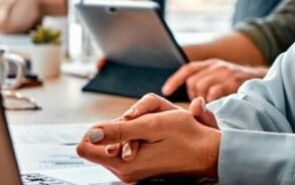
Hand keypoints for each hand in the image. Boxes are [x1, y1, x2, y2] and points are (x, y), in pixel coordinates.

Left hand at [77, 95, 220, 182]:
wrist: (210, 153)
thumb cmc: (186, 136)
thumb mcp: (152, 125)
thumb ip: (119, 130)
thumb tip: (90, 133)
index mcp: (123, 163)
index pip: (84, 147)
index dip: (96, 129)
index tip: (120, 123)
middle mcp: (124, 172)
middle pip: (99, 145)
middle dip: (116, 128)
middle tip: (144, 124)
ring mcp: (131, 172)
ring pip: (112, 145)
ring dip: (127, 132)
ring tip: (153, 129)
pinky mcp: (139, 169)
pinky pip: (125, 149)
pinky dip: (135, 139)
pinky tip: (154, 136)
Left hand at [162, 59, 268, 101]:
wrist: (261, 80)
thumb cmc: (236, 83)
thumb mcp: (220, 75)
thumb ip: (205, 78)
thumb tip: (186, 90)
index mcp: (211, 63)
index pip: (187, 69)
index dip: (175, 80)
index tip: (166, 91)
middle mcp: (216, 66)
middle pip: (193, 82)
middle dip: (193, 94)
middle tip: (201, 102)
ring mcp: (225, 73)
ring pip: (202, 89)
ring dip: (203, 100)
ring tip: (211, 103)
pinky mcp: (232, 82)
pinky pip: (214, 94)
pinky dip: (213, 102)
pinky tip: (219, 104)